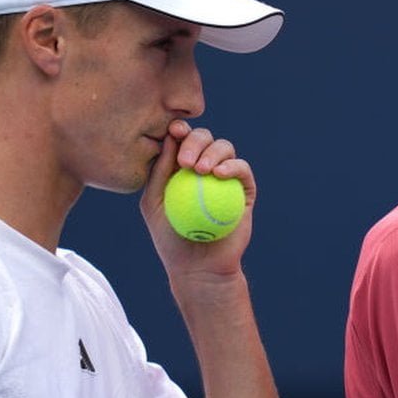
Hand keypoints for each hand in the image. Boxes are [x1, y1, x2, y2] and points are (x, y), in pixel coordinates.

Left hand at [140, 119, 255, 280]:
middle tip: (185, 161)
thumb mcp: (153, 203)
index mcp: (181, 166)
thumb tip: (170, 137)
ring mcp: (226, 177)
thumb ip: (159, 171)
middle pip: (205, 137)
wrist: (198, 267)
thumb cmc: (170, 237)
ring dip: (213, 151)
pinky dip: (232, 166)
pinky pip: (242, 170)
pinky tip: (219, 174)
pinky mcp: (244, 189)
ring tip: (201, 169)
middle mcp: (205, 167)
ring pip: (225, 147)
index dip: (180, 130)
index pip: (182, 139)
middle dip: (195, 140)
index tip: (174, 132)